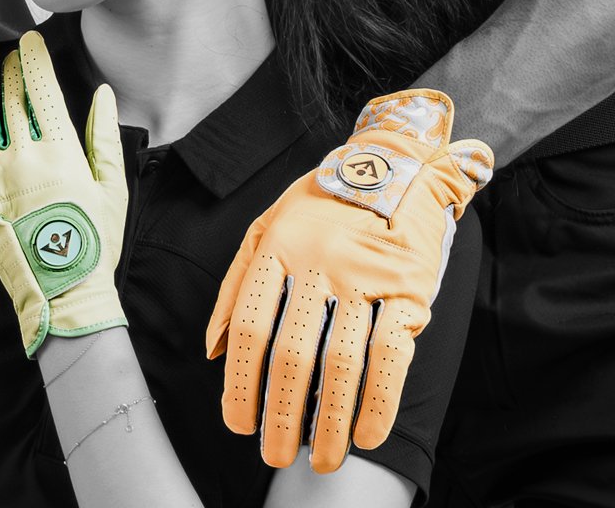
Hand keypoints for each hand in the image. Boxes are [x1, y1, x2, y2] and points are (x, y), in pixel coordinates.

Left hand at [0, 30, 127, 355]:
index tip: (30, 40)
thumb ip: (105, 136)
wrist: (64, 294)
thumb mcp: (113, 187)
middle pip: (11, 100)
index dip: (35, 60)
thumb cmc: (95, 242)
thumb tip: (103, 93)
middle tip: (8, 56)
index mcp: (61, 151)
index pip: (44, 90)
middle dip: (10, 71)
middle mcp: (24, 156)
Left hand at [206, 90, 493, 472]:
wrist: (392, 162)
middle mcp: (318, 262)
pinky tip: (369, 433)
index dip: (240, 381)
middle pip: (293, 352)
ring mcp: (365, 274)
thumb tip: (212, 350)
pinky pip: (392, 352)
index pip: (249, 325)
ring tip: (321, 457)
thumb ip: (235, 285)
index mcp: (276, 247)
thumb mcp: (265, 226)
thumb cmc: (320, 203)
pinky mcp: (407, 287)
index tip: (239, 421)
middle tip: (277, 453)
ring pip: (342, 360)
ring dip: (331, 418)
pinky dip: (381, 399)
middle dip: (282, 413)